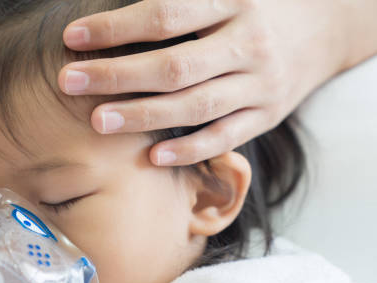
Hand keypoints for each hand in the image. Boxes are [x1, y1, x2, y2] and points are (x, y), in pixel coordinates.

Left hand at [60, 0, 350, 164]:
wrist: (325, 27)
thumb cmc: (256, 5)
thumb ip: (181, 1)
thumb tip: (121, 14)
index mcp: (234, 1)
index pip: (166, 15)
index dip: (116, 28)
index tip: (73, 38)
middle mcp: (248, 43)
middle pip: (174, 66)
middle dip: (117, 76)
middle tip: (69, 83)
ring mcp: (260, 84)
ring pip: (196, 106)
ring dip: (143, 116)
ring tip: (97, 121)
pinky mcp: (266, 116)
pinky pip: (225, 137)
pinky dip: (189, 150)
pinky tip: (151, 156)